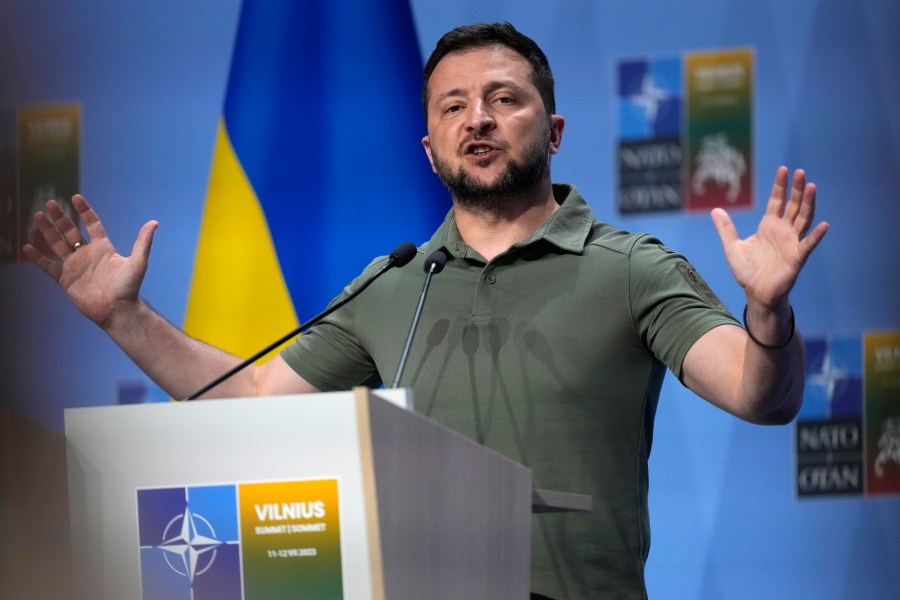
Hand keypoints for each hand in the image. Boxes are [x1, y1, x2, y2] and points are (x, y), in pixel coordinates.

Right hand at [22, 194, 157, 326]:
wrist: (117, 310)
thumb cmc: (129, 287)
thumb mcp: (138, 262)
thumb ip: (143, 242)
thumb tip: (154, 222)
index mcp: (103, 248)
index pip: (92, 224)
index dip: (84, 211)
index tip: (75, 198)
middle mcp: (87, 255)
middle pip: (70, 231)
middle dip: (60, 217)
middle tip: (49, 203)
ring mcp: (75, 266)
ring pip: (57, 245)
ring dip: (47, 231)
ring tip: (37, 216)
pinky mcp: (65, 279)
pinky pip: (48, 266)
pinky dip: (37, 257)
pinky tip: (26, 246)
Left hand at [711, 166, 828, 309]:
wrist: (756, 293)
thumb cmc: (747, 271)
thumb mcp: (732, 247)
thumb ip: (726, 229)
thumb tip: (715, 210)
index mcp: (768, 226)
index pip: (777, 201)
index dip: (780, 186)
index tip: (783, 169)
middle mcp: (783, 231)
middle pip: (793, 205)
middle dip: (796, 189)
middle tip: (800, 172)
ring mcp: (791, 243)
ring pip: (803, 219)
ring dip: (808, 204)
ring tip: (811, 187)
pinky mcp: (797, 258)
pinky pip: (808, 245)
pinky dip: (816, 236)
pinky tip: (824, 225)